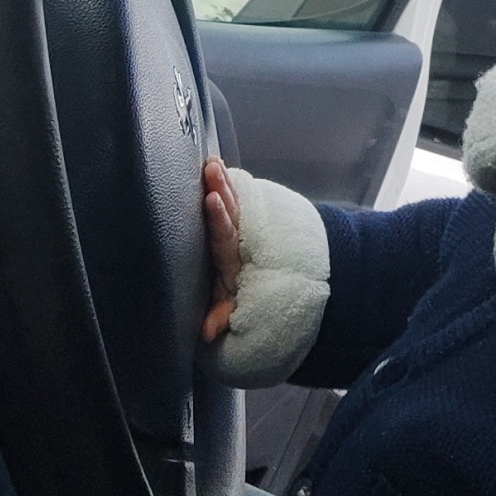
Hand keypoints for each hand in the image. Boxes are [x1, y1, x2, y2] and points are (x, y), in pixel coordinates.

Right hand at [201, 157, 240, 342]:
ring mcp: (243, 231)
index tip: (212, 199)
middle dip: (220, 188)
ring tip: (214, 163)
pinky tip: (222, 169)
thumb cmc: (248, 298)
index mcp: (233, 261)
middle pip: (231, 212)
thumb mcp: (233, 310)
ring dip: (224, 183)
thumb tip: (207, 332)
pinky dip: (230, 187)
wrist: (288, 288)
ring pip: (235, 204)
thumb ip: (221, 314)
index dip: (218, 218)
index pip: (225, 237)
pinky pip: (237, 204)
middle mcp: (239, 242)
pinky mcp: (244, 226)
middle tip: (211, 168)